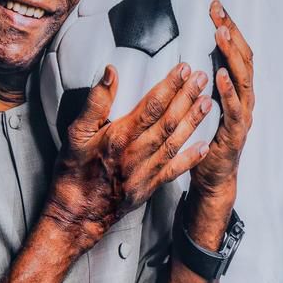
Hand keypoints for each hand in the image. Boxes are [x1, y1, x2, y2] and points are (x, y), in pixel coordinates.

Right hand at [44, 63, 212, 252]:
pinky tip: (204, 146)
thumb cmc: (74, 172)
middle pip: (168, 121)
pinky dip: (191, 158)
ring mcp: (145, 172)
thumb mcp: (75, 133)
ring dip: (193, 121)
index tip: (184, 70)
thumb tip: (110, 73)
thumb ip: (96, 102)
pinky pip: (175, 171)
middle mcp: (136, 154)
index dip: (170, 85)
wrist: (76, 213)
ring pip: (175, 142)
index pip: (152, 105)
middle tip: (202, 79)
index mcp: (119, 137)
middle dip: (188, 97)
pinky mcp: (149, 188)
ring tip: (208, 102)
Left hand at [190, 0, 254, 198]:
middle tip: (219, 12)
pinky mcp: (236, 132)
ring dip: (232, 55)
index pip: (235, 51)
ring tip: (221, 34)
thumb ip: (201, 80)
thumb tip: (187, 54)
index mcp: (236, 89)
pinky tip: (220, 74)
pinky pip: (234, 108)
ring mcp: (243, 114)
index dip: (228, 28)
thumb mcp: (203, 104)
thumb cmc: (207, 139)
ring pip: (243, 78)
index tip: (215, 7)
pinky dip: (229, 90)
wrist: (213, 179)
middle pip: (243, 58)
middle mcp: (244, 97)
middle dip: (232, 33)